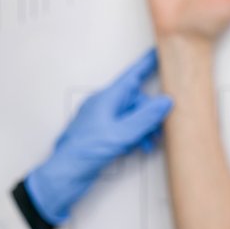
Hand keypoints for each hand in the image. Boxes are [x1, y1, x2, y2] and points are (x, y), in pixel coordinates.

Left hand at [23, 50, 173, 224]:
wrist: (64, 176)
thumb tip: (165, 101)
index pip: (132, 76)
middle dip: (152, 113)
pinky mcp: (104, 136)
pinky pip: (127, 129)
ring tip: (151, 142)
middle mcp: (106, 107)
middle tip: (162, 126)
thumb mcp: (120, 134)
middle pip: (137, 100)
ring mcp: (105, 122)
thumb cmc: (83, 153)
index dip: (148, 64)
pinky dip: (137, 136)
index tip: (161, 52)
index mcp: (106, 99)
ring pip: (134, 116)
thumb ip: (144, 118)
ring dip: (146, 128)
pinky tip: (141, 147)